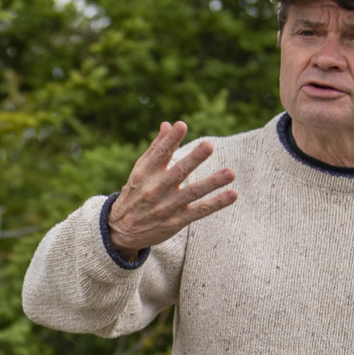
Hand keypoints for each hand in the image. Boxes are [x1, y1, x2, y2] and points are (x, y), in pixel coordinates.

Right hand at [105, 121, 237, 254]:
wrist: (121, 230)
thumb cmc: (135, 194)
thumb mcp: (140, 171)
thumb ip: (156, 148)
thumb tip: (168, 124)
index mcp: (146, 173)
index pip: (160, 153)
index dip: (170, 139)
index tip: (181, 125)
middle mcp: (156, 189)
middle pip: (178, 172)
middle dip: (194, 159)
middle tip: (208, 145)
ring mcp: (167, 206)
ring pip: (193, 192)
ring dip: (212, 182)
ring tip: (230, 173)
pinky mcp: (177, 221)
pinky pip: (200, 211)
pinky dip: (216, 203)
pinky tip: (232, 194)